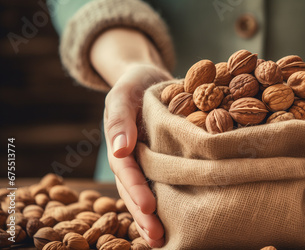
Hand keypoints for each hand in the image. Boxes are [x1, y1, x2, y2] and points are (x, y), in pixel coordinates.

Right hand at [90, 28, 172, 246]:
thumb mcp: (123, 93)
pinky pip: (162, 185)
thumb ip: (118, 118)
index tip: (148, 208)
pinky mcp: (162, 162)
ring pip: (145, 193)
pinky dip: (165, 206)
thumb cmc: (136, 84)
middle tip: (157, 236)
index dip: (136, 189)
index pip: (126, 171)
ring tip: (162, 241)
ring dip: (151, 218)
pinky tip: (175, 224)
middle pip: (133, 190)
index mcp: (120, 145)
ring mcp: (145, 162)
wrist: (149, 80)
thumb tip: (119, 150)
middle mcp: (131, 158)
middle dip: (143, 215)